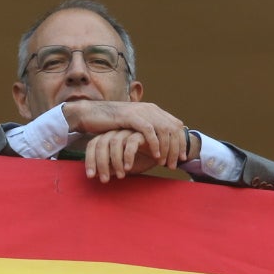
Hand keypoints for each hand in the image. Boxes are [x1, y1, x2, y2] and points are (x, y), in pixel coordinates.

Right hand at [62, 99, 187, 167]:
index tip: (182, 158)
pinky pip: (149, 130)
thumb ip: (147, 129)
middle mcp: (150, 108)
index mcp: (153, 110)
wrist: (91, 114)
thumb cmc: (111, 123)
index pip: (175, 126)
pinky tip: (156, 155)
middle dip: (176, 149)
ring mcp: (141, 111)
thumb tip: (162, 141)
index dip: (181, 142)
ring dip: (167, 149)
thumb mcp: (133, 126)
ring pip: (163, 130)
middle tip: (174, 165)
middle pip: (172, 129)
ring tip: (164, 163)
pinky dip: (155, 143)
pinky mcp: (131, 116)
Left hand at [84, 129, 164, 183]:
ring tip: (120, 176)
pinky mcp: (141, 133)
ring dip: (115, 161)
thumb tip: (96, 176)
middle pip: (101, 143)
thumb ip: (111, 168)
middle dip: (101, 163)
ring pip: (114, 142)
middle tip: (105, 180)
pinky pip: (131, 143)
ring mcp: (128, 131)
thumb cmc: (142, 159)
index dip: (90, 160)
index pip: (92, 145)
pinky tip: (130, 168)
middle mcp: (116, 132)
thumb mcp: (123, 166)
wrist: (163, 153)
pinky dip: (129, 156)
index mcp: (109, 138)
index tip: (91, 177)